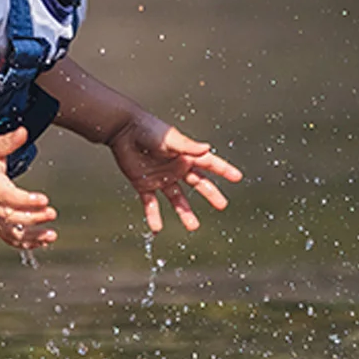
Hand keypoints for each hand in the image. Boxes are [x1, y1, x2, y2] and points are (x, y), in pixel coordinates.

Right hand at [0, 133, 58, 251]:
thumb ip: (8, 141)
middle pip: (11, 217)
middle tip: (51, 213)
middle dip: (33, 218)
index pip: (8, 196)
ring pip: (10, 233)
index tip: (43, 199)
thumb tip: (23, 132)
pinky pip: (9, 237)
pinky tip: (42, 240)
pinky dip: (26, 242)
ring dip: (31, 237)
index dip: (26, 200)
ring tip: (51, 235)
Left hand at [106, 114, 243, 232]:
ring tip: (193, 226)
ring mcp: (161, 178)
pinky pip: (150, 203)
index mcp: (184, 155)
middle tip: (222, 205)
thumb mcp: (168, 138)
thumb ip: (186, 146)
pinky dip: (153, 216)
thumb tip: (207, 148)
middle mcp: (175, 168)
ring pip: (176, 198)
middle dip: (210, 194)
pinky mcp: (143, 184)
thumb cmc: (146, 129)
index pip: (208, 163)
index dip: (223, 169)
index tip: (237, 177)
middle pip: (197, 183)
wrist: (121, 130)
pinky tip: (156, 229)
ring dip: (184, 212)